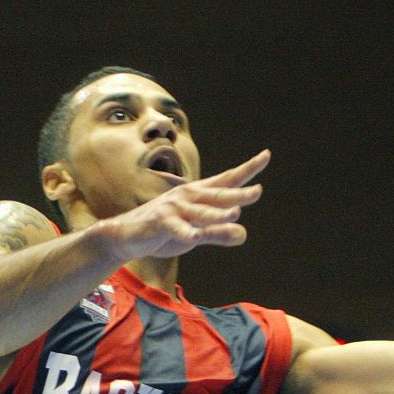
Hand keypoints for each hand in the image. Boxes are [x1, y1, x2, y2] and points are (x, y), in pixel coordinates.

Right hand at [95, 149, 270, 262]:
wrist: (127, 235)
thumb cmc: (164, 231)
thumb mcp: (195, 234)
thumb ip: (217, 233)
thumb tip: (243, 234)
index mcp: (198, 195)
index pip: (227, 180)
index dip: (247, 169)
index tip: (266, 156)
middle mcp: (188, 197)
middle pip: (218, 195)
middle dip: (237, 194)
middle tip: (257, 191)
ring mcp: (174, 209)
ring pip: (200, 212)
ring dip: (217, 214)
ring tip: (234, 214)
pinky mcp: (161, 223)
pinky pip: (176, 229)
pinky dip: (185, 233)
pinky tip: (193, 237)